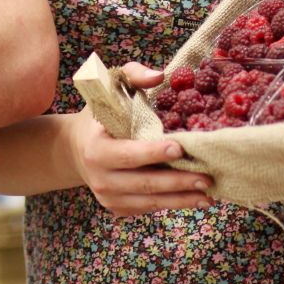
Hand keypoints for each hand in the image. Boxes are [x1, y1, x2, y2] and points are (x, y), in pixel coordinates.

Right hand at [66, 63, 213, 216]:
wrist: (75, 149)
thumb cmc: (99, 115)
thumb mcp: (109, 89)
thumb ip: (133, 76)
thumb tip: (160, 75)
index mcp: (97, 149)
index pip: (129, 154)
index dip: (153, 152)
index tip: (179, 147)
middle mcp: (101, 178)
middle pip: (145, 183)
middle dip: (178, 181)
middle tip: (206, 177)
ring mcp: (108, 197)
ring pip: (150, 201)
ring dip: (181, 199)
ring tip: (208, 194)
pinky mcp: (118, 208)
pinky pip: (148, 208)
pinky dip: (172, 204)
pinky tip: (194, 199)